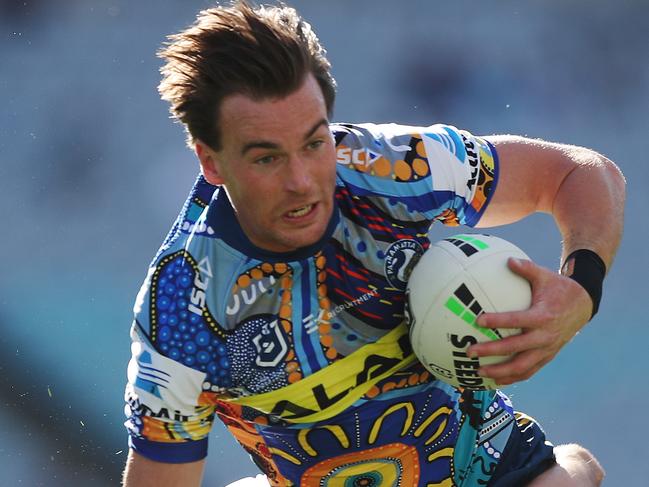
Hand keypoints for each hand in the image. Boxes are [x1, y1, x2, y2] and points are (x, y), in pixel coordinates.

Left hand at [467, 257, 591, 385]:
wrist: (584, 305)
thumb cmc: (559, 288)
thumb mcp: (545, 275)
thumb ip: (526, 268)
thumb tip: (508, 260)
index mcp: (543, 316)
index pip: (517, 321)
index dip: (498, 321)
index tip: (479, 321)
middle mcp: (545, 336)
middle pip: (516, 348)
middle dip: (492, 352)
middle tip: (470, 351)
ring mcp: (547, 349)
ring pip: (523, 366)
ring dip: (500, 372)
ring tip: (479, 372)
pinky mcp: (548, 356)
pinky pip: (529, 370)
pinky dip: (513, 377)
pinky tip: (495, 380)